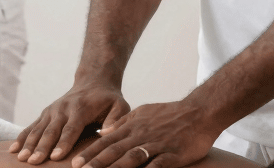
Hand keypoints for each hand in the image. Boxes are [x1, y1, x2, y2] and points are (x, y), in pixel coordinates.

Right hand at [10, 82, 129, 163]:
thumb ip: (116, 119)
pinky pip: (31, 127)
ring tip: (21, 158)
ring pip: (38, 129)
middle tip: (34, 162)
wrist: (93, 82)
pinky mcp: (45, 114)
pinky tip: (13, 150)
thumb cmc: (108, 99)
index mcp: (80, 108)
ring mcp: (51, 111)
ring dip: (28, 144)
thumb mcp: (120, 105)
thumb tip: (108, 132)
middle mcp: (62, 109)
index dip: (64, 143)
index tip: (57, 157)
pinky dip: (21, 138)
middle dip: (41, 147)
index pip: (71, 128)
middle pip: (51, 131)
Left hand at [69, 100, 218, 167]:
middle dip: (96, 162)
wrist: (199, 112)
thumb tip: (103, 131)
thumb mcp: (142, 112)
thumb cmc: (169, 114)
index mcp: (133, 126)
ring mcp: (157, 144)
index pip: (106, 141)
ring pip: (132, 157)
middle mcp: (141, 134)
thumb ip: (122, 122)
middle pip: (115, 150)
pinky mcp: (173, 154)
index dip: (91, 152)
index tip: (75, 162)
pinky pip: (158, 165)